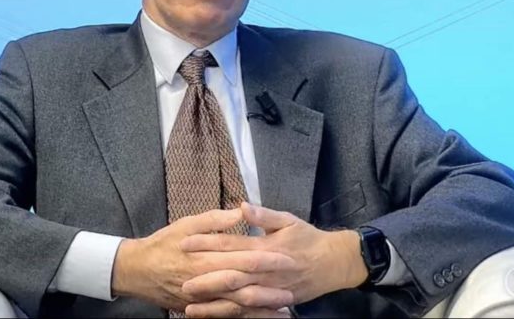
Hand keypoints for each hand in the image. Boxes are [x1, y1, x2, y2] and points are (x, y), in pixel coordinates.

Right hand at [111, 208, 295, 311]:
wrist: (136, 271)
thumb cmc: (163, 243)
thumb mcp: (186, 224)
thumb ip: (215, 220)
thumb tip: (241, 211)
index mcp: (206, 257)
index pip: (243, 258)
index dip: (267, 258)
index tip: (288, 257)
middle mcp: (206, 281)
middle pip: (244, 286)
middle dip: (270, 287)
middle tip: (293, 286)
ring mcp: (202, 299)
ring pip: (237, 306)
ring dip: (261, 308)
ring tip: (285, 308)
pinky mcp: (198, 309)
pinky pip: (225, 316)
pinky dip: (245, 318)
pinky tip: (261, 317)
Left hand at [180, 203, 368, 304]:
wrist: (333, 264)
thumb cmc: (308, 239)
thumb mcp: (289, 220)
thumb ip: (264, 215)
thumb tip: (242, 205)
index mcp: (266, 247)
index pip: (231, 244)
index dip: (207, 243)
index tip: (184, 243)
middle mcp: (266, 271)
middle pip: (230, 274)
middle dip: (204, 278)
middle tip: (180, 279)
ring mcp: (269, 290)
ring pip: (237, 298)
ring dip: (213, 301)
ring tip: (189, 302)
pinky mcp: (272, 303)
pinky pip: (248, 311)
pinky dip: (229, 314)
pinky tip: (212, 315)